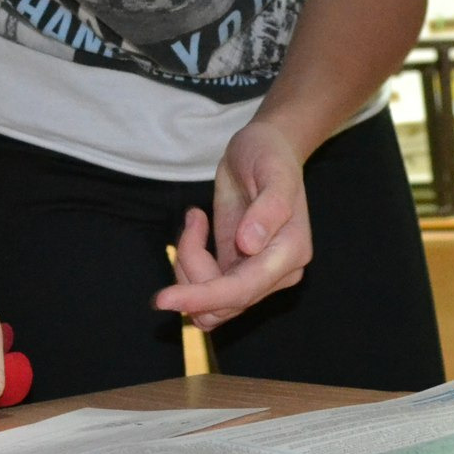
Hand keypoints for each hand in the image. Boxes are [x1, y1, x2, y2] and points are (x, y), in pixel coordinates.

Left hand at [157, 119, 311, 331]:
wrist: (263, 150)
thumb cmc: (270, 156)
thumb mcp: (273, 172)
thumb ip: (268, 208)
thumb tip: (250, 245)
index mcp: (290, 254)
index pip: (243, 290)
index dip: (203, 297)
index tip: (164, 299)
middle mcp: (276, 274)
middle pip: (221, 302)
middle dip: (192, 267)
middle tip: (194, 218)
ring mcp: (256, 276)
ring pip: (209, 303)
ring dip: (188, 266)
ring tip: (197, 221)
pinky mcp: (235, 271)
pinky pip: (203, 288)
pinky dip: (189, 262)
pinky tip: (198, 225)